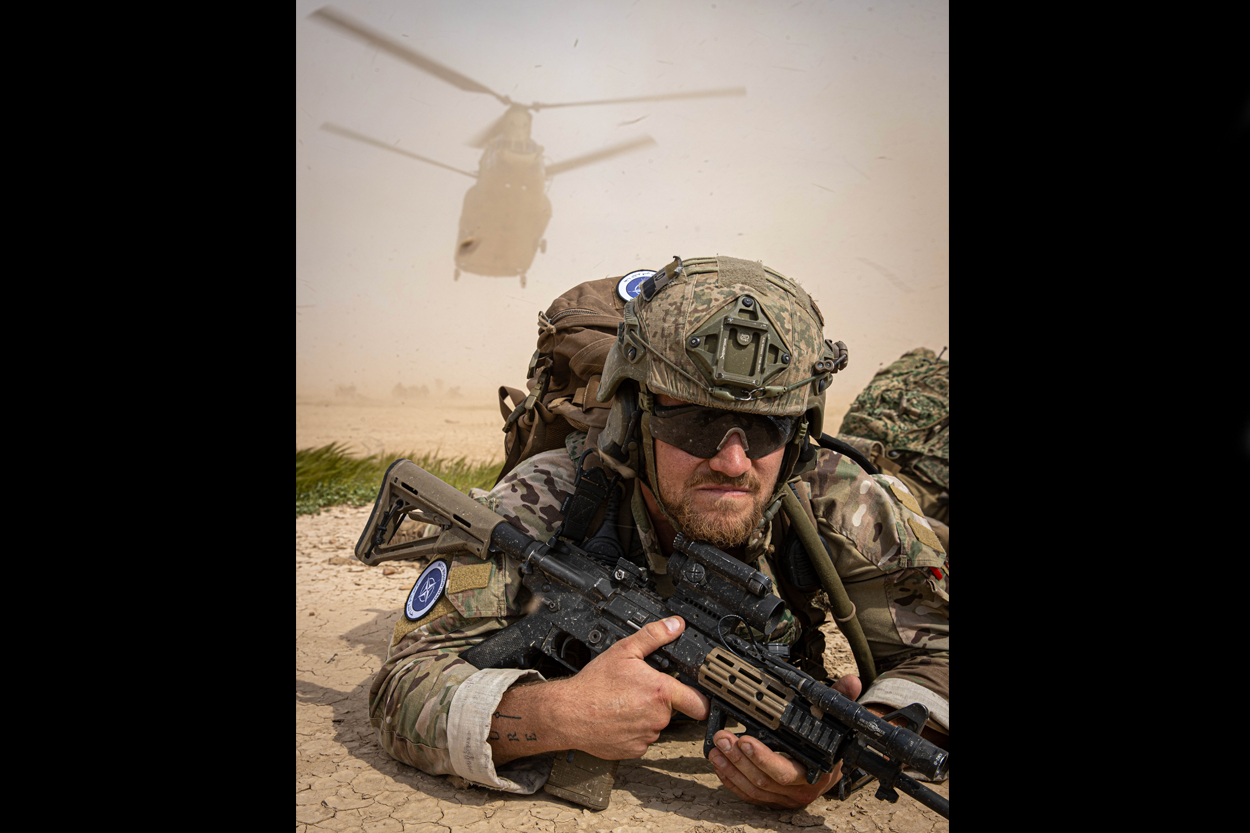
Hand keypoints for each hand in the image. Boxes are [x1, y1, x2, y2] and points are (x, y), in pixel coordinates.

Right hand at [550, 616, 710, 759]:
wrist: (568, 714)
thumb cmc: (594, 685)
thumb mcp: (623, 651)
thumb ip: (654, 637)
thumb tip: (675, 626)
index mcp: (660, 692)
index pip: (700, 704)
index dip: (701, 699)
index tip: (698, 697)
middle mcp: (658, 717)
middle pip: (672, 710)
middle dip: (660, 701)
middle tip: (637, 690)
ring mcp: (646, 736)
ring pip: (655, 724)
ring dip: (645, 715)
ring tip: (623, 703)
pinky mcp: (634, 750)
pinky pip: (642, 738)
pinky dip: (633, 730)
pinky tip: (618, 718)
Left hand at [706, 674, 861, 808]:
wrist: (834, 767)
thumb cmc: (833, 744)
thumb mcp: (838, 721)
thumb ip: (841, 700)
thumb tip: (852, 682)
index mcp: (815, 772)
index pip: (785, 771)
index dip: (762, 757)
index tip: (744, 738)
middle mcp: (799, 789)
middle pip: (764, 781)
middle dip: (739, 759)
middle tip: (722, 738)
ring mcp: (785, 798)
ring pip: (753, 789)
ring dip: (731, 769)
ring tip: (716, 749)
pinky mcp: (773, 800)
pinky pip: (749, 796)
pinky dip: (732, 781)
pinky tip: (721, 765)